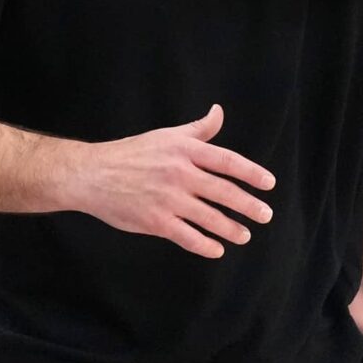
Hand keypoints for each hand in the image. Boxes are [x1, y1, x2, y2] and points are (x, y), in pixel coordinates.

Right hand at [67, 105, 275, 258]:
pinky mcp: (156, 221)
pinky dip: (205, 245)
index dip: (251, 173)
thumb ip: (198, 129)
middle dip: (248, 205)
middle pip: (223, 191)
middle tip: (265, 215)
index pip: (226, 161)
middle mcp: (180, 173)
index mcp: (184, 150)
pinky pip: (188, 236)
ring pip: (209, 217)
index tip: (269, 184)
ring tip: (245, 235)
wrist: (93, 174)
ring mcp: (168, 199)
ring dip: (231, 228)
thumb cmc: (132, 152)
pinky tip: (217, 249)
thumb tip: (219, 112)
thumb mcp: (167, 135)